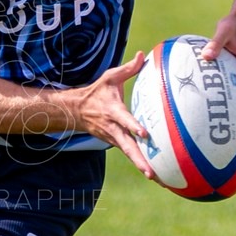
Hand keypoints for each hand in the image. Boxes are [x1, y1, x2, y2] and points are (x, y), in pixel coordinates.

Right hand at [69, 50, 156, 180]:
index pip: (124, 120)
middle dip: (139, 160)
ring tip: (158, 180)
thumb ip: (129, 68)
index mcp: (113, 112)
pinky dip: (142, 165)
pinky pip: (131, 155)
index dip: (133, 126)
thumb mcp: (110, 77)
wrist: (76, 111)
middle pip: (128, 147)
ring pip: (130, 155)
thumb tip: (143, 55)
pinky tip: (157, 176)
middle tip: (151, 173)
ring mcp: (114, 139)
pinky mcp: (117, 144)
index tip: (144, 135)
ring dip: (142, 167)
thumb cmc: (98, 92)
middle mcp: (114, 129)